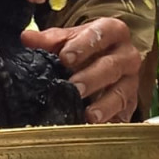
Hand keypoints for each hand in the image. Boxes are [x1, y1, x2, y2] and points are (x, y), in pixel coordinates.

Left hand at [21, 18, 141, 122]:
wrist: (103, 61)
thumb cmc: (83, 47)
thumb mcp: (67, 39)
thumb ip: (48, 39)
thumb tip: (27, 37)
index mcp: (113, 31)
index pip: (102, 34)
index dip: (84, 46)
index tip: (65, 58)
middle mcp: (127, 56)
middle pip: (112, 66)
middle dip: (91, 77)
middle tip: (74, 87)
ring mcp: (131, 81)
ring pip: (120, 93)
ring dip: (104, 105)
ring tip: (89, 115)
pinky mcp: (130, 103)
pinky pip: (123, 114)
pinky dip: (111, 121)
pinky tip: (97, 127)